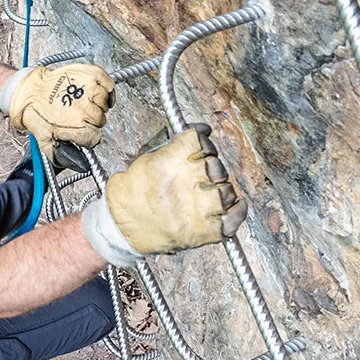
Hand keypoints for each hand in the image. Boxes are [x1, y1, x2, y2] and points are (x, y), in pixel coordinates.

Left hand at [1, 63, 113, 146]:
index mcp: (76, 125)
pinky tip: (98, 93)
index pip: (94, 137)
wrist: (29, 90)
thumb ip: (61, 155)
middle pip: (100, 120)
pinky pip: (108, 83)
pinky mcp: (89, 75)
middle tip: (81, 118)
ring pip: (104, 103)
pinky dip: (107, 88)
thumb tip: (79, 164)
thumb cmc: (37, 112)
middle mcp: (84, 108)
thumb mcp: (45, 140)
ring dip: (97, 105)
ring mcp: (88, 90)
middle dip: (92, 122)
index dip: (88, 137)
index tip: (83, 133)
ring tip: (85, 104)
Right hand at [83, 124, 244, 264]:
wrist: (121, 228)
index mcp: (169, 163)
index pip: (201, 141)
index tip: (200, 150)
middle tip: (201, 175)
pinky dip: (238, 210)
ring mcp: (197, 210)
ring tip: (208, 193)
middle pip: (217, 165)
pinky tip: (232, 205)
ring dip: (222, 188)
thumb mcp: (147, 156)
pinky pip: (234, 218)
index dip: (203, 144)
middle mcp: (185, 184)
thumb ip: (177, 140)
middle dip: (212, 167)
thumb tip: (204, 127)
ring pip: (227, 190)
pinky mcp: (204, 232)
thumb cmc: (133, 192)